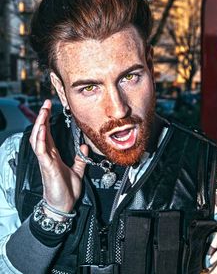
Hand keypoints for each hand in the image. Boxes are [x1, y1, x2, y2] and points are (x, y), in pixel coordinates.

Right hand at [29, 99, 87, 216]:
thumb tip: (84, 147)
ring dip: (40, 125)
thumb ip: (80, 158)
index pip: (48, 134)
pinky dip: (41, 140)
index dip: (47, 121)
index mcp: (54, 155)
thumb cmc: (66, 190)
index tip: (49, 109)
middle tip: (45, 104)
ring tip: (42, 112)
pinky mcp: (47, 167)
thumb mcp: (77, 171)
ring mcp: (46, 161)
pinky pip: (41, 151)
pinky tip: (42, 130)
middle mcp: (48, 156)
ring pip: (38, 139)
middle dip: (42, 118)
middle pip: (41, 133)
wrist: (63, 206)